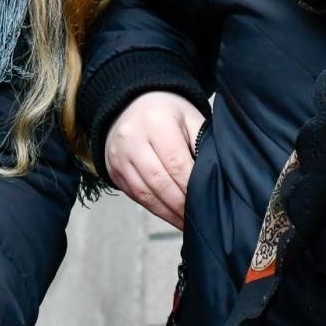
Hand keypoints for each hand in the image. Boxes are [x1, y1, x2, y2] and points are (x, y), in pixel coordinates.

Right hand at [104, 90, 205, 230]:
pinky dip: (154, 208)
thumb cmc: (168, 112)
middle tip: (198, 218)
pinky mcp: (113, 169)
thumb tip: (213, 178)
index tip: (206, 202)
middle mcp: (132, 138)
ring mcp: (119, 155)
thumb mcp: (190, 118)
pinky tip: (169, 214)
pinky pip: (134, 195)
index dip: (191, 187)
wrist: (132, 103)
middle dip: (180, 205)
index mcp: (156, 121)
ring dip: (167, 212)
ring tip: (185, 222)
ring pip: (144, 193)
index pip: (176, 163)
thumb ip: (201, 144)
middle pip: (159, 181)